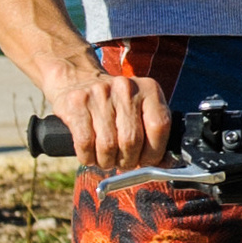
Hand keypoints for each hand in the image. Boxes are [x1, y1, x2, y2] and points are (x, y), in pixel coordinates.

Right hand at [42, 51, 172, 170]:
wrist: (77, 78)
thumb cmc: (114, 103)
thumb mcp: (140, 108)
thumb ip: (154, 133)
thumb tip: (165, 164)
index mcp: (148, 89)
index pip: (159, 126)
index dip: (154, 152)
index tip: (146, 161)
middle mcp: (125, 88)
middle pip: (131, 141)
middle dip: (128, 161)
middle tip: (123, 161)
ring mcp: (99, 94)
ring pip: (108, 146)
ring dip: (107, 161)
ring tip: (106, 158)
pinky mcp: (76, 104)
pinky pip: (85, 145)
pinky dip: (88, 157)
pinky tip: (90, 153)